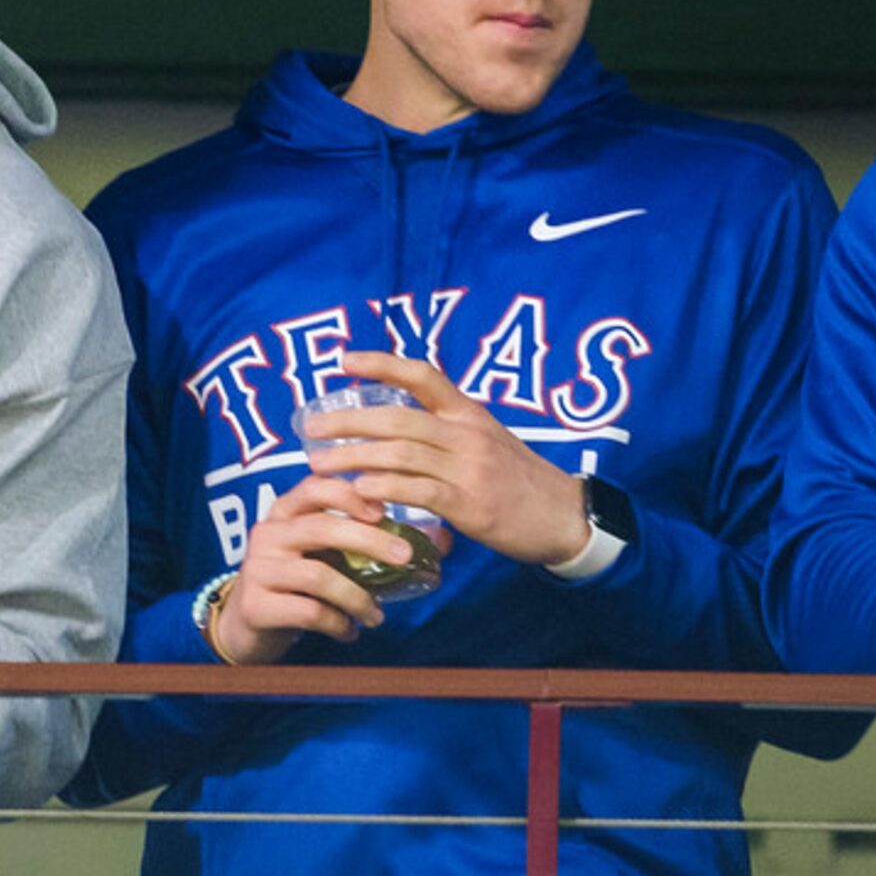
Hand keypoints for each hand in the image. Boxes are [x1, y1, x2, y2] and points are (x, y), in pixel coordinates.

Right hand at [208, 474, 437, 665]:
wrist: (245, 626)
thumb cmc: (296, 583)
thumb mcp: (324, 554)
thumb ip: (366, 541)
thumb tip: (441, 539)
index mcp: (284, 511)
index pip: (316, 486)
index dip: (351, 493)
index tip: (384, 511)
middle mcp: (268, 533)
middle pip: (323, 527)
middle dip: (370, 541)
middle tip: (405, 558)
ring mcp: (258, 569)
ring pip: (319, 575)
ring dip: (358, 597)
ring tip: (376, 616)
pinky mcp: (256, 605)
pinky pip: (309, 611)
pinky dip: (338, 623)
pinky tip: (350, 632)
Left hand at [324, 350, 588, 565]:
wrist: (564, 515)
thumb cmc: (518, 480)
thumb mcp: (486, 441)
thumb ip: (446, 434)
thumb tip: (396, 434)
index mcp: (469, 412)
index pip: (423, 375)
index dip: (383, 364)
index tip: (345, 360)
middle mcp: (467, 434)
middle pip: (398, 417)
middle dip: (349, 420)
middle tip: (311, 427)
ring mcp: (469, 468)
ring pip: (402, 454)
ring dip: (354, 457)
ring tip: (320, 465)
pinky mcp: (471, 505)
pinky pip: (420, 492)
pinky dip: (386, 489)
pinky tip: (361, 490)